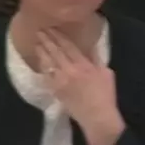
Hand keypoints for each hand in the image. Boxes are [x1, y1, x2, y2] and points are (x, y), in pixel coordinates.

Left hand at [37, 29, 124, 144]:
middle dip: (47, 40)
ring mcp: (60, 80)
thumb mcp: (107, 73)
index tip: (52, 28)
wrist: (97, 116)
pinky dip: (43, 67)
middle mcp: (70, 70)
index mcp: (84, 65)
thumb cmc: (106, 95)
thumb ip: (97, 60)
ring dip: (42, 52)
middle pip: (55, 51)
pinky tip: (41, 62)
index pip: (68, 46)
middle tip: (40, 31)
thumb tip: (90, 49)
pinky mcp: (55, 90)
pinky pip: (46, 76)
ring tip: (37, 43)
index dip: (59, 36)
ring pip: (48, 62)